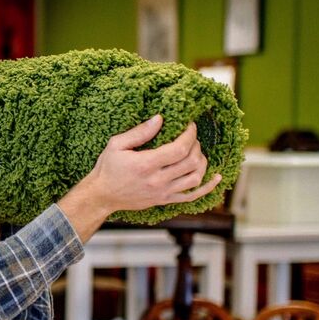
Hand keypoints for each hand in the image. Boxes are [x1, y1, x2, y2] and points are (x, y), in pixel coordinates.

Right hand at [59, 115, 220, 239]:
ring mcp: (163, 193)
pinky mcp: (165, 200)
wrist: (102, 195)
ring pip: (195, 178)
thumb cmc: (107, 168)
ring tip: (197, 152)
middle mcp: (157, 180)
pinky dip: (208, 187)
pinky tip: (217, 177)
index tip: (190, 126)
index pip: (179, 149)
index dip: (190, 135)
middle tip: (191, 137)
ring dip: (202, 162)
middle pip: (190, 162)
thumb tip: (160, 118)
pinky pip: (192, 196)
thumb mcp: (117, 144)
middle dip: (196, 146)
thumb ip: (139, 132)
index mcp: (146, 165)